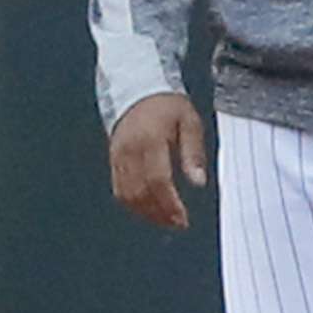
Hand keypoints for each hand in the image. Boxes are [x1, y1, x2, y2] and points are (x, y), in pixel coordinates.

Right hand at [108, 93, 209, 230]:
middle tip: (178, 223)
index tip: (183, 218)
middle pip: (141, 193)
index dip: (170, 204)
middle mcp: (131, 150)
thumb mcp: (189, 122)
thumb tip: (198, 182)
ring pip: (128, 195)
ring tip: (166, 220)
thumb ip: (193, 153)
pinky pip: (120, 189)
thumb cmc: (167, 105)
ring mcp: (119, 156)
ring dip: (147, 213)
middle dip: (160, 213)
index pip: (158, 181)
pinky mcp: (113, 160)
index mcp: (151, 140)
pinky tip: (149, 209)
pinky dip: (133, 204)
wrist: (138, 88)